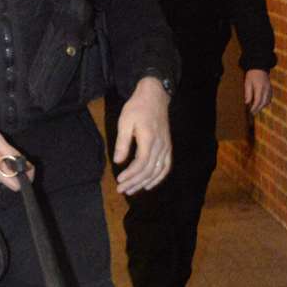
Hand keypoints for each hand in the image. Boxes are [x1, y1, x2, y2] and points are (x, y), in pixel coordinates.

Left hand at [113, 76, 172, 194]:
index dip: (131, 175)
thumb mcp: (125, 122)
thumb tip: (118, 161)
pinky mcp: (167, 147)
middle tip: (122, 190)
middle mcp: (160, 145)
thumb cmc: (137, 108)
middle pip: (148, 170)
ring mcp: (166, 147)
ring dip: (144, 183)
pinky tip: (149, 185)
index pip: (141, 163)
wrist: (155, 96)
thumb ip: (123, 142)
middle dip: (134, 182)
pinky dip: (158, 178)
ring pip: (157, 171)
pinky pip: (166, 167)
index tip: (119, 180)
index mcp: (149, 139)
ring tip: (132, 190)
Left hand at [244, 70, 272, 114]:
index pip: (258, 101)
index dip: (254, 108)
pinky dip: (265, 102)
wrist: (259, 67)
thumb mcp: (247, 83)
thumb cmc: (252, 75)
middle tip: (253, 113)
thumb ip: (248, 93)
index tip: (250, 111)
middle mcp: (266, 89)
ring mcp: (269, 89)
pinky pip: (269, 98)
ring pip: (267, 101)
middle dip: (258, 109)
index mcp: (260, 87)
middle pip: (263, 103)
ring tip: (256, 109)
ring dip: (262, 106)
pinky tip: (261, 104)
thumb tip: (247, 102)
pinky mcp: (270, 89)